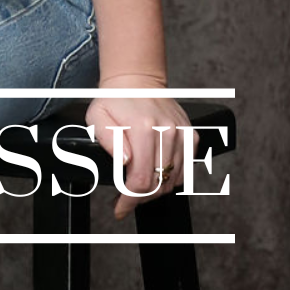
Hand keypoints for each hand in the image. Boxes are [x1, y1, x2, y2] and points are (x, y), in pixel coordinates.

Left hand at [85, 86, 198, 221]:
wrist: (137, 81)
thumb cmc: (114, 100)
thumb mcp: (97, 118)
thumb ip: (108, 141)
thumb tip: (126, 161)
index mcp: (144, 128)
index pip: (141, 179)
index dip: (130, 200)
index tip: (120, 208)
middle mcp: (168, 131)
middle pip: (158, 184)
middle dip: (140, 198)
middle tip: (125, 198)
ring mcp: (183, 134)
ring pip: (173, 180)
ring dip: (155, 190)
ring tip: (138, 186)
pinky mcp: (192, 135)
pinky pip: (185, 170)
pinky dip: (170, 179)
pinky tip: (155, 174)